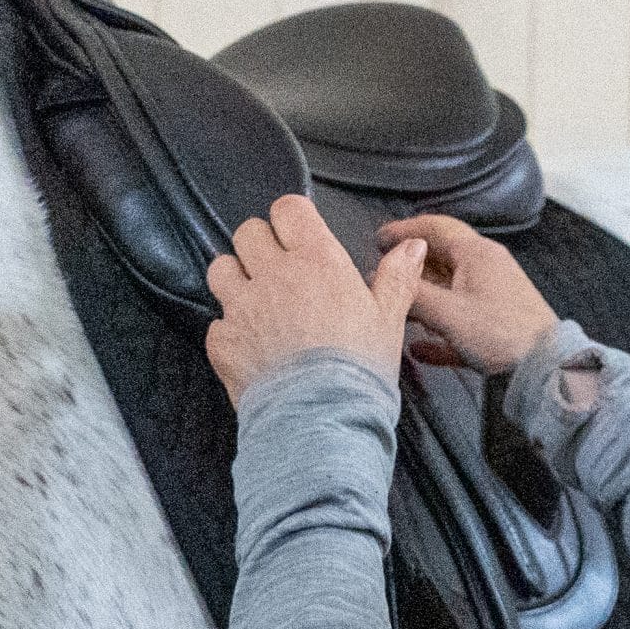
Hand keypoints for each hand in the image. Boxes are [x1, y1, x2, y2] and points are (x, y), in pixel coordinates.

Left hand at [206, 195, 424, 405]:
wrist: (321, 418)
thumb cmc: (359, 371)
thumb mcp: (388, 321)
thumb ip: (396, 278)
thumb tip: (413, 246)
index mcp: (317, 261)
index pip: (288, 210)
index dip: (292, 219)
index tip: (298, 236)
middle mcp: (273, 275)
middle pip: (248, 233)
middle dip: (260, 246)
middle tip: (278, 272)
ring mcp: (241, 307)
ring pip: (220, 268)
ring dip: (235, 279)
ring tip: (256, 303)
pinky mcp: (221, 340)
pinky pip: (216, 322)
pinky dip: (229, 331)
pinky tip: (251, 348)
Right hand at [379, 213, 559, 372]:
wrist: (545, 369)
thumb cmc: (504, 335)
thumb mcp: (447, 312)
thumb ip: (412, 295)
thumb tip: (385, 282)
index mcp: (476, 254)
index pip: (435, 227)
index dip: (404, 230)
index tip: (380, 239)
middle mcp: (488, 268)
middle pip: (442, 259)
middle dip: (412, 268)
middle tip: (387, 276)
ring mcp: (496, 296)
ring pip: (451, 291)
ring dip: (425, 300)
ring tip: (400, 311)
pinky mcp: (500, 325)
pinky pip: (462, 323)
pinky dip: (441, 331)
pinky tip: (421, 349)